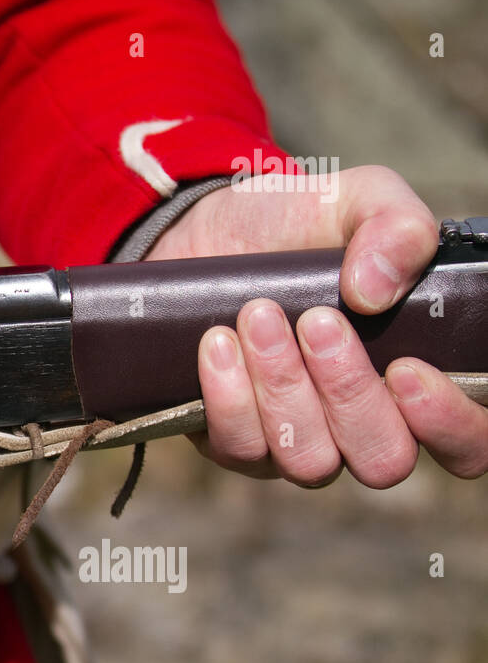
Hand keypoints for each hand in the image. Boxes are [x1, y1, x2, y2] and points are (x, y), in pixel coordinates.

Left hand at [145, 165, 487, 486]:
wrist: (201, 232)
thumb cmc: (295, 225)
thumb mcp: (356, 201)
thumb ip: (396, 226)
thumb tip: (377, 291)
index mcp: (413, 379)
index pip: (466, 442)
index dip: (449, 424)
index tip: (406, 370)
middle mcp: (361, 424)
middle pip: (382, 459)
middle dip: (349, 392)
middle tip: (316, 321)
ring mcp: (296, 441)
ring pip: (309, 461)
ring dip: (283, 387)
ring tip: (257, 315)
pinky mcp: (234, 441)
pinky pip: (240, 448)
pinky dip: (229, 395)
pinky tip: (218, 344)